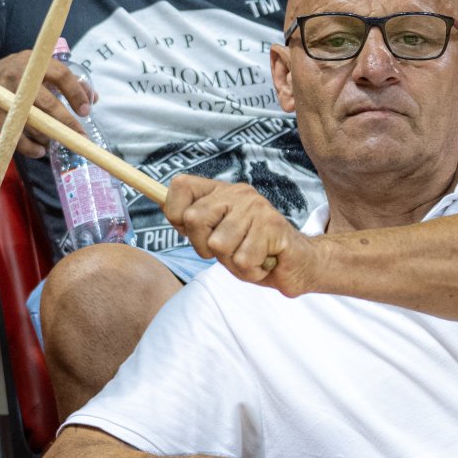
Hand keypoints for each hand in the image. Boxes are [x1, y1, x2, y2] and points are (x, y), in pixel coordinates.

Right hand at [0, 50, 94, 158]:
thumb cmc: (9, 81)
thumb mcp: (32, 73)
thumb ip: (61, 82)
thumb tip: (94, 98)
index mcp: (31, 62)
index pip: (61, 74)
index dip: (77, 93)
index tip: (86, 110)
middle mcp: (16, 75)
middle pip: (48, 102)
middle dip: (66, 122)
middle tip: (79, 136)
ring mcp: (1, 95)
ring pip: (33, 123)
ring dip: (48, 136)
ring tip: (52, 142)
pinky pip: (17, 137)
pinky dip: (31, 148)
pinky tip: (39, 150)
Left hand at [163, 174, 323, 293]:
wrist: (298, 263)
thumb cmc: (252, 251)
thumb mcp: (216, 236)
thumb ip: (193, 224)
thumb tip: (160, 203)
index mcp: (220, 191)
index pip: (180, 186)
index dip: (175, 213)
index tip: (188, 231)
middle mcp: (237, 193)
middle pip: (194, 219)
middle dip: (204, 247)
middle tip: (226, 251)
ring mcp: (256, 208)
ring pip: (218, 245)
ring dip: (232, 262)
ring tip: (249, 256)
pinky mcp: (273, 227)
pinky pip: (242, 260)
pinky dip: (250, 271)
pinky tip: (264, 262)